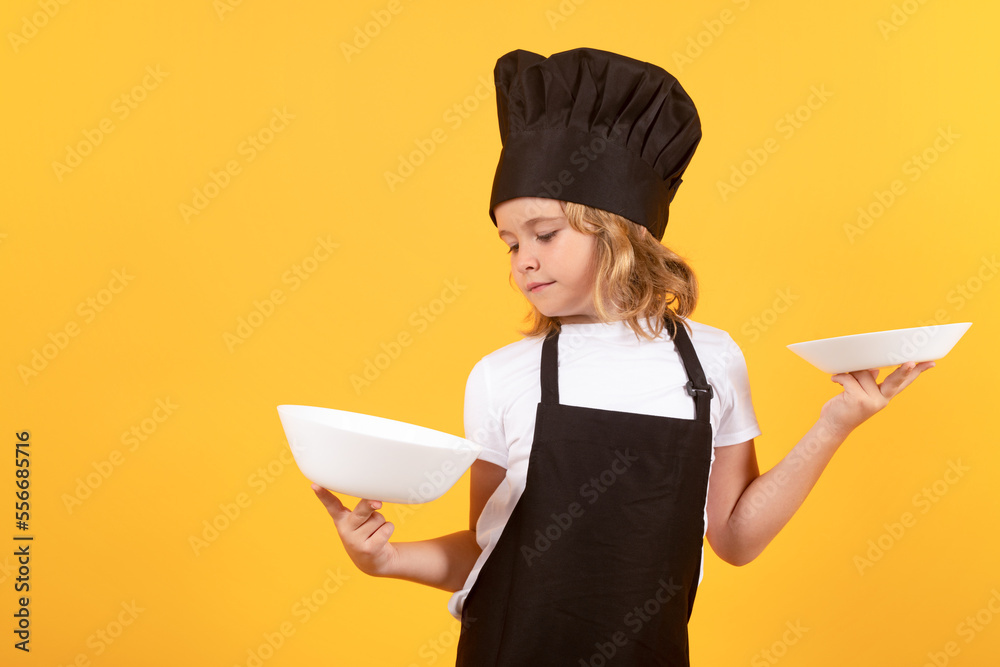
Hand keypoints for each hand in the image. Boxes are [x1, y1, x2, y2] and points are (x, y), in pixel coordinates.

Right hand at [311, 484, 397, 576]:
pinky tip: (381, 537)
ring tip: (374, 531)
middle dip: (370, 505)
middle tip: (377, 503)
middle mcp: (345, 529)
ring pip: (378, 518)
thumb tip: (377, 500)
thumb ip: (364, 506)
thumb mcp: (360, 518)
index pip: (331, 504)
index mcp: (341, 519)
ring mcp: (356, 541)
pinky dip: (388, 529)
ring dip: (381, 522)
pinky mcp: (368, 549)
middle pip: (361, 511)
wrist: (372, 560)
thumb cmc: (365, 532)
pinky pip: (386, 529)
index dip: (323, 495)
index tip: (315, 485)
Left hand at [819, 360, 935, 435]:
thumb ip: (870, 382)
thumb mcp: (860, 393)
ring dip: (850, 373)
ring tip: (842, 380)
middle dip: (903, 371)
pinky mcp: (858, 400)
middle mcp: (881, 399)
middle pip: (895, 381)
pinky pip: (849, 379)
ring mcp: (871, 401)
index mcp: (885, 396)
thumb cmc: (845, 407)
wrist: (833, 426)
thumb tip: (875, 370)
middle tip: (911, 362)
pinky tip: (835, 380)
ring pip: (862, 373)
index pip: (904, 383)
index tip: (930, 362)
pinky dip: (840, 377)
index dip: (917, 372)